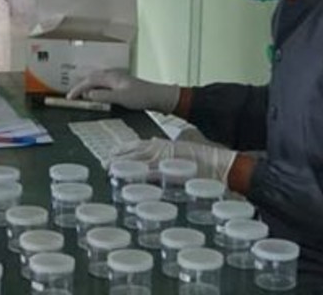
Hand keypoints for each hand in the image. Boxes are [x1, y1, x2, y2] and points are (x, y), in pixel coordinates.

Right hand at [67, 69, 179, 112]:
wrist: (158, 96)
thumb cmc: (141, 96)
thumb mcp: (121, 98)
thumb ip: (104, 96)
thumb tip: (88, 94)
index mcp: (111, 76)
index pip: (89, 81)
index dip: (77, 89)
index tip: (69, 98)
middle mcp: (112, 75)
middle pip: (91, 78)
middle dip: (80, 86)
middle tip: (71, 96)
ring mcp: (116, 79)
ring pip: (96, 80)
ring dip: (86, 86)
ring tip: (79, 95)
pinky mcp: (120, 84)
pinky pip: (102, 83)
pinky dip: (94, 88)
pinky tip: (96, 94)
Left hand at [108, 137, 237, 183]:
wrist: (218, 163)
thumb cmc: (203, 160)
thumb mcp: (181, 152)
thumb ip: (166, 153)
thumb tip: (155, 152)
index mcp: (163, 144)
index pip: (138, 145)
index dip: (124, 149)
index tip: (112, 152)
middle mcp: (161, 149)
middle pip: (134, 152)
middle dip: (118, 157)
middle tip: (104, 162)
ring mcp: (164, 159)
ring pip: (137, 160)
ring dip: (122, 165)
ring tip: (109, 169)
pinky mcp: (169, 169)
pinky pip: (148, 172)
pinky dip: (136, 174)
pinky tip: (127, 177)